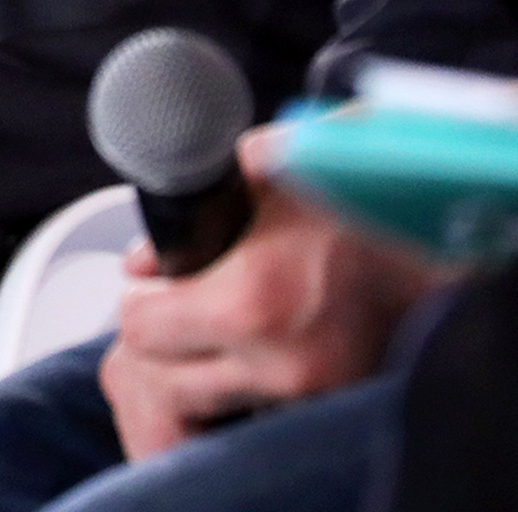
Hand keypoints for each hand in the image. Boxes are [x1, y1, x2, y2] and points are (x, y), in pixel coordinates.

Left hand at [100, 129, 449, 459]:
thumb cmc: (354, 194)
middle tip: (177, 310)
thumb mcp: (264, 171)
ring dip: (201, 372)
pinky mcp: (338, 402)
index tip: (152, 288)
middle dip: (163, 343)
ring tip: (216, 328)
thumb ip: (187, 210)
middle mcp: (283, 364)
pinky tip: (256, 346)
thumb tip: (141, 261)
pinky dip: (249, 385)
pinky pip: (264, 409)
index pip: (142, 330)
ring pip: (213, 404)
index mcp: (253, 303)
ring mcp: (315, 393)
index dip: (139, 303)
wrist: (441, 236)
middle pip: (167, 380)